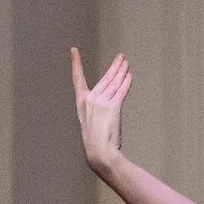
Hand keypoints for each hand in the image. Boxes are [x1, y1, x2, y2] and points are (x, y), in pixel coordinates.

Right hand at [71, 47, 130, 175]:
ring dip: (122, 72)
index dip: (76, 63)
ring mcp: (101, 102)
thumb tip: (106, 107)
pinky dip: (126, 83)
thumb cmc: (95, 143)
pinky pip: (121, 91)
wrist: (99, 152)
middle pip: (105, 79)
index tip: (74, 50)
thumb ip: (96, 111)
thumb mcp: (90, 123)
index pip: (78, 78)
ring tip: (127, 63)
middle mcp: (90, 100)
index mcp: (81, 103)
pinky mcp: (113, 107)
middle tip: (121, 57)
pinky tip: (129, 75)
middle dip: (114, 67)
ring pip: (114, 83)